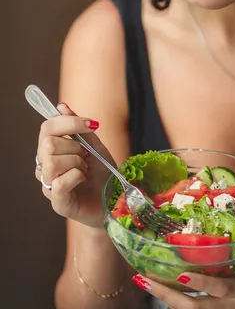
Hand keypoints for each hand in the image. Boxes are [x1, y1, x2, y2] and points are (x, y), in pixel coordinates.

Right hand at [35, 102, 115, 227]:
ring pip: (51, 163)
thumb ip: (78, 127)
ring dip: (76, 162)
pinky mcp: (58, 203)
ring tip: (85, 169)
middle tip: (87, 157)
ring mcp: (49, 186)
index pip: (47, 128)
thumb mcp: (94, 145)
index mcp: (52, 151)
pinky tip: (84, 179)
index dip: (68, 122)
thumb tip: (61, 105)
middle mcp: (45, 167)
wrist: (115, 199)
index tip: (91, 124)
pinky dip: (76, 176)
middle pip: (48, 144)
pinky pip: (59, 183)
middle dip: (74, 146)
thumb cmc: (102, 172)